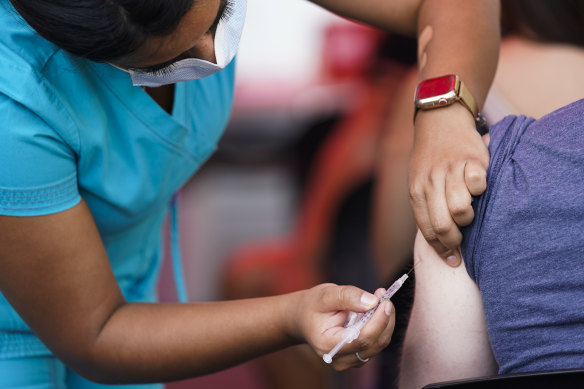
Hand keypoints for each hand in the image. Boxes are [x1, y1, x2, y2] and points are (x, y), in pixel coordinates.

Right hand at [292, 284, 394, 369]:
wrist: (304, 318)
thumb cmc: (313, 306)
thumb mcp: (325, 295)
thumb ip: (347, 296)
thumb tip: (373, 301)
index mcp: (327, 345)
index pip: (361, 339)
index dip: (377, 322)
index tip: (384, 302)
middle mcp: (339, 359)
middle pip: (373, 343)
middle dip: (384, 318)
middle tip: (383, 294)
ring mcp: (349, 361)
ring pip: (379, 343)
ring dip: (384, 320)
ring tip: (377, 299)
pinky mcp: (357, 357)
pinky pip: (377, 343)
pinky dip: (380, 325)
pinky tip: (373, 311)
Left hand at [409, 103, 488, 265]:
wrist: (440, 121)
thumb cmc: (430, 158)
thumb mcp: (419, 181)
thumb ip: (426, 206)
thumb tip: (439, 240)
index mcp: (416, 191)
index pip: (427, 229)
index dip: (440, 249)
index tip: (451, 260)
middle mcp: (431, 183)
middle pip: (444, 226)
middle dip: (454, 242)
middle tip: (462, 244)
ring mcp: (451, 171)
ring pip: (461, 210)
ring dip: (468, 218)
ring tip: (469, 212)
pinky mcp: (471, 161)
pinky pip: (479, 186)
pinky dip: (481, 190)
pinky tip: (478, 187)